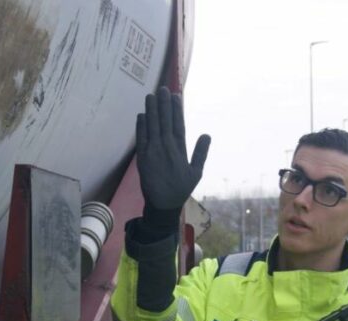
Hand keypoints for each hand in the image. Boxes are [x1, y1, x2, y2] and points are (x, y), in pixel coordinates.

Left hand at [136, 86, 210, 213]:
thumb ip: (201, 153)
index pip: (178, 125)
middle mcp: (166, 148)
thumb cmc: (181, 188)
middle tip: (162, 89)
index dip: (177, 110)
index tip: (176, 96)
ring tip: (151, 96)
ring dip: (151, 110)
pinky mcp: (142, 158)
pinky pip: (141, 138)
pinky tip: (142, 114)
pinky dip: (141, 126)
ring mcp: (153, 152)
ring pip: (152, 126)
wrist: (162, 204)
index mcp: (180, 151)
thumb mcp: (196, 173)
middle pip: (165, 122)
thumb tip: (206, 135)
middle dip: (163, 104)